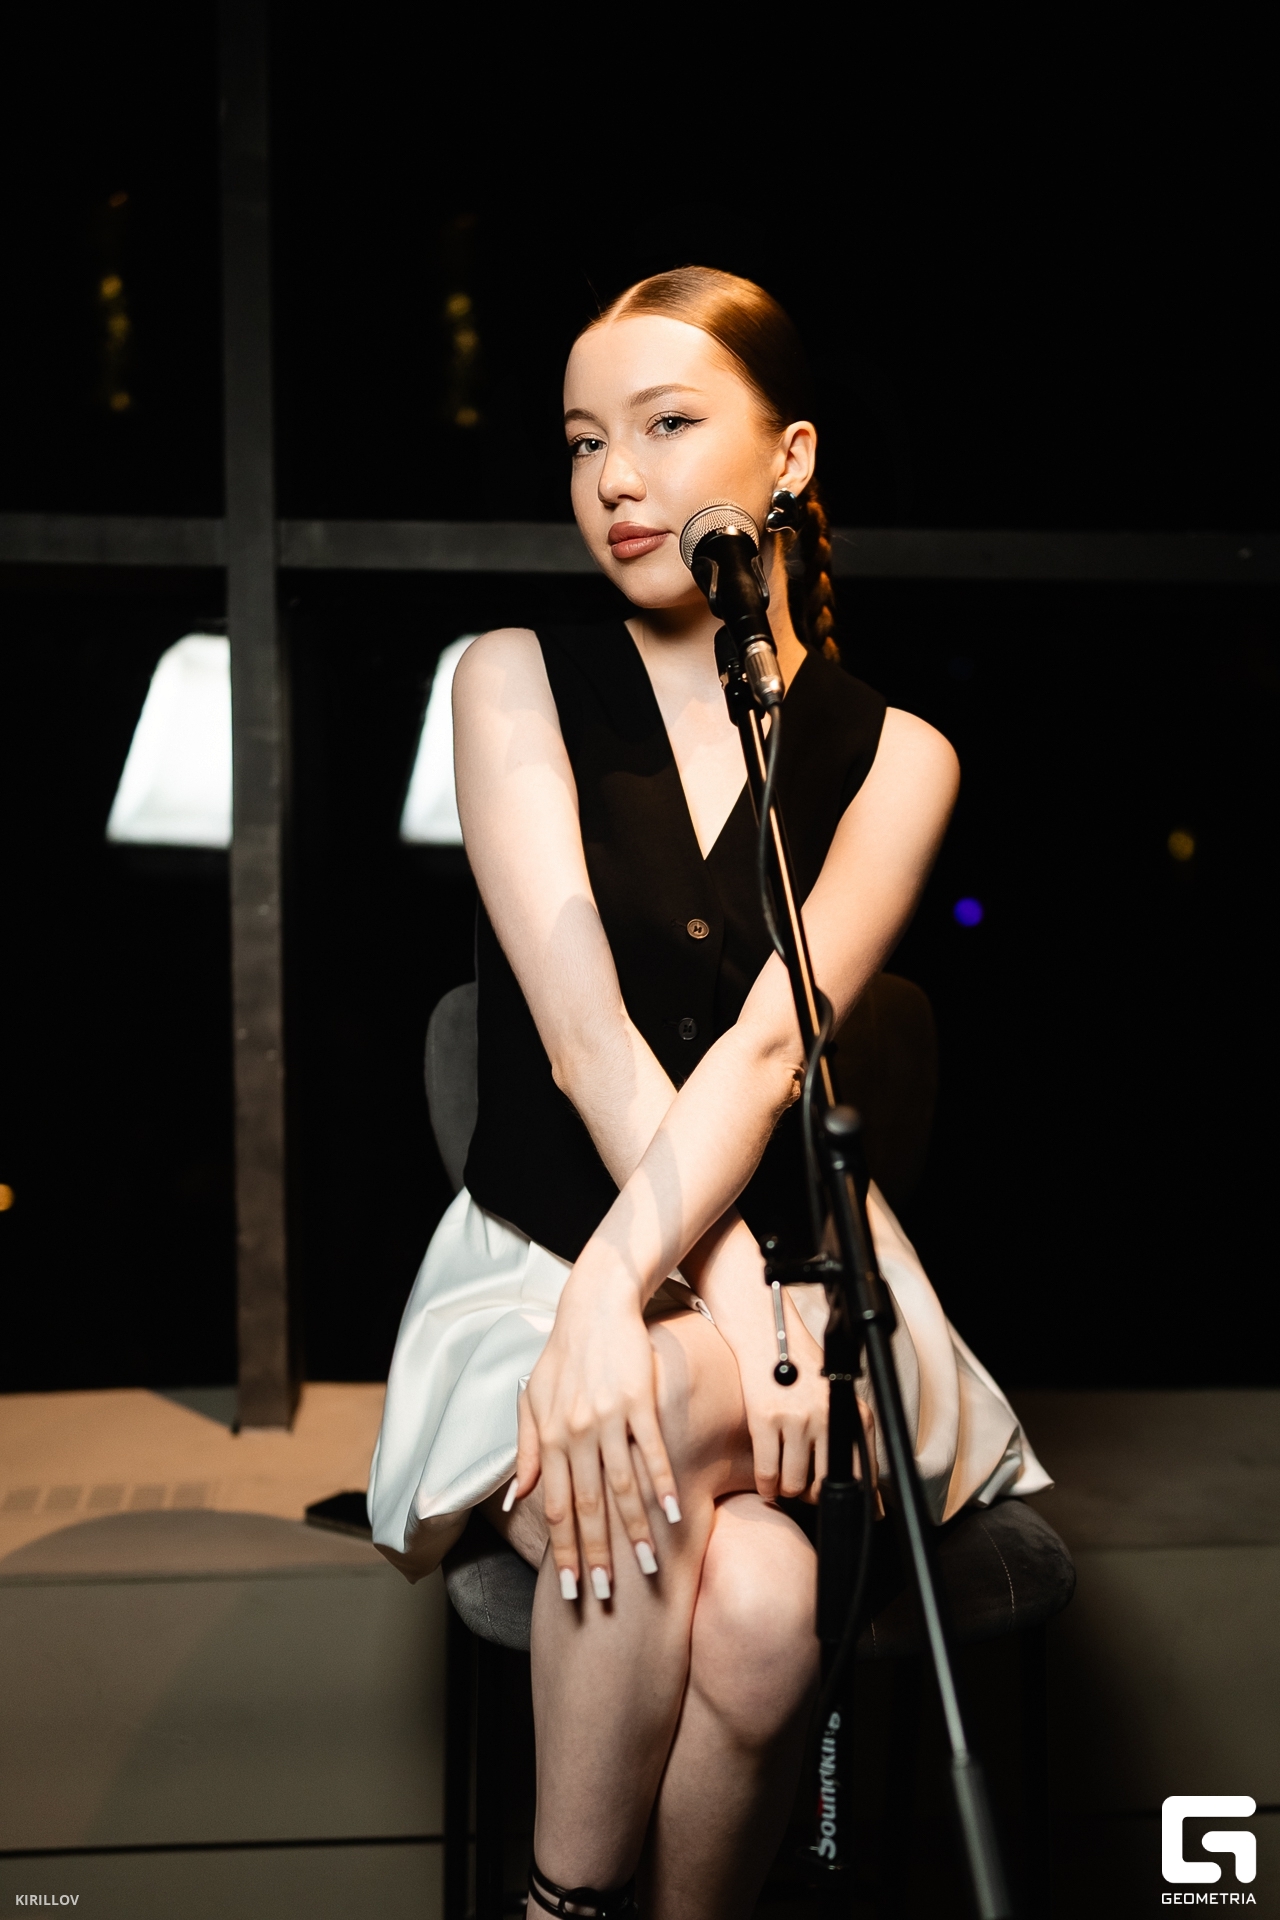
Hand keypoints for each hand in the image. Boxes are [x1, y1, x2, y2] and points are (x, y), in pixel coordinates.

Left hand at [509, 1267, 678, 1597]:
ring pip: (622, 1485)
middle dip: (595, 1555)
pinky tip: (675, 1513)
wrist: (595, 1304)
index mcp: (550, 1438)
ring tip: (645, 1569)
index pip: (554, 1508)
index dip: (563, 1551)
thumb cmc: (563, 1354)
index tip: (571, 1589)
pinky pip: (652, 1450)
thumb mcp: (534, 1399)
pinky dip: (663, 1483)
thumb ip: (526, 1450)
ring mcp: (608, 1418)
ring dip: (634, 1530)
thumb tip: (515, 1498)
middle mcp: (575, 1433)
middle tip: (603, 1597)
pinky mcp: (639, 1402)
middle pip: (586, 1506)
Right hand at [687, 1218, 877, 1503]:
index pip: (864, 1472)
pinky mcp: (766, 1420)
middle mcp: (829, 1418)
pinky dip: (766, 1486)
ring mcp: (798, 1419)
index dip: (858, 1499)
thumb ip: (845, 1432)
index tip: (853, 1511)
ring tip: (781, 1482)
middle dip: (813, 1496)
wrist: (765, 1331)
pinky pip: (768, 1474)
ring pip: (794, 1485)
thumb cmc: (800, 1364)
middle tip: (803, 1490)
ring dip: (786, 1491)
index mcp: (853, 1411)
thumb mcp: (834, 1395)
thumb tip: (866, 1490)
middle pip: (826, 1485)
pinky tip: (765, 1483)